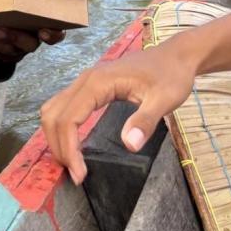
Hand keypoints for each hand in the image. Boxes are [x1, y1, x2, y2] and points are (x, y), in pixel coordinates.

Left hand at [0, 27, 64, 62]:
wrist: (7, 21)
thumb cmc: (18, 2)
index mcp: (44, 24)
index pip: (57, 34)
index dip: (53, 35)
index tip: (43, 31)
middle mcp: (32, 39)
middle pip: (27, 44)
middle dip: (12, 37)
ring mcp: (15, 49)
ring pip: (3, 49)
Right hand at [40, 39, 195, 184]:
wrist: (176, 55)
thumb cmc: (171, 76)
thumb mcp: (164, 100)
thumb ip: (145, 122)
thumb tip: (129, 146)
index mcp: (98, 82)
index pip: (68, 119)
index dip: (69, 149)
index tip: (79, 175)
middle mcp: (86, 79)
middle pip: (54, 115)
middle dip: (59, 146)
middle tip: (75, 173)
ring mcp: (86, 80)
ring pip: (54, 109)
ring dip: (56, 136)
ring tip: (72, 162)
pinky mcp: (90, 84)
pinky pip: (64, 106)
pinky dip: (62, 126)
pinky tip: (74, 143)